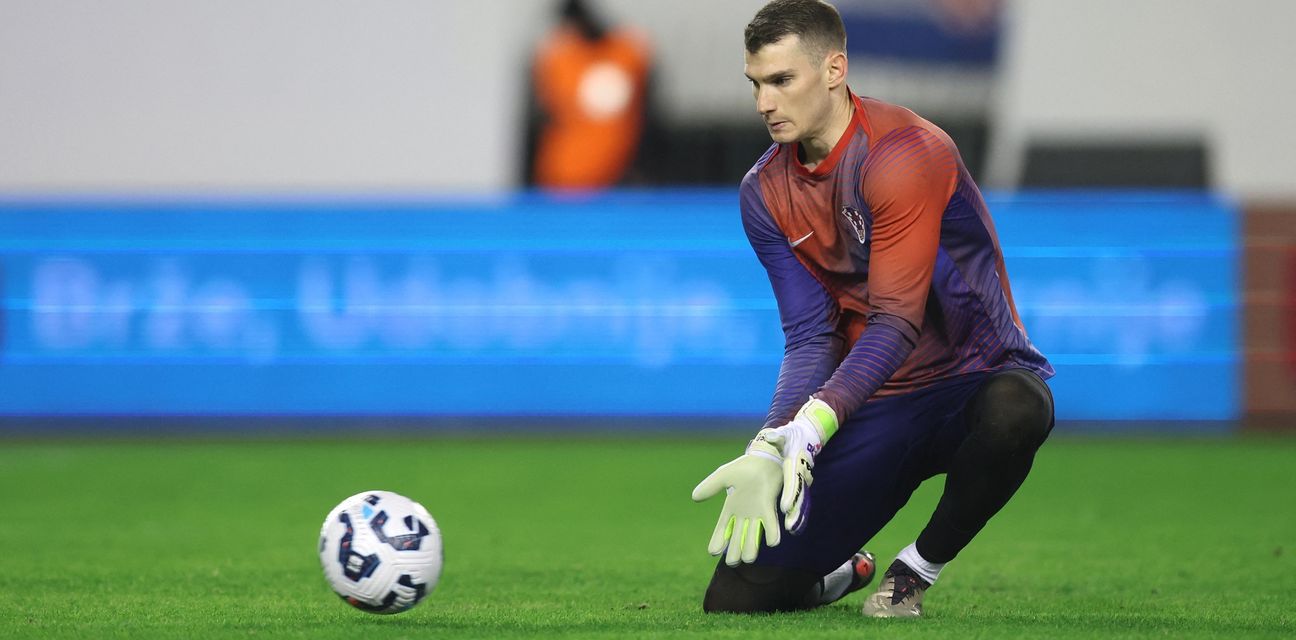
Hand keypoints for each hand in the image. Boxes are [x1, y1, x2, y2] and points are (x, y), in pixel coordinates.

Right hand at [691, 439, 783, 565]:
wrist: (764, 458)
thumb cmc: (745, 467)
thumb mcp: (723, 475)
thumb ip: (710, 486)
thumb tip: (694, 497)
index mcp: (731, 508)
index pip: (722, 529)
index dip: (718, 541)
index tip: (713, 552)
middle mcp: (744, 515)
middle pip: (737, 540)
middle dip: (734, 552)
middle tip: (732, 560)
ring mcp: (758, 513)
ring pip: (752, 538)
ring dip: (751, 548)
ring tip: (747, 557)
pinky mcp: (769, 507)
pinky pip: (770, 524)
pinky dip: (771, 534)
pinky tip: (771, 542)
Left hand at [756, 397, 837, 534]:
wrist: (804, 439)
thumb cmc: (790, 438)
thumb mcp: (783, 434)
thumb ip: (778, 436)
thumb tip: (771, 436)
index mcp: (794, 463)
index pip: (792, 480)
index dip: (789, 494)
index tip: (784, 507)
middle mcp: (801, 474)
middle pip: (799, 495)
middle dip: (795, 510)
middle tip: (790, 525)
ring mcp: (803, 481)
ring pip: (801, 501)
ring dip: (797, 515)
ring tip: (792, 528)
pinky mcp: (801, 486)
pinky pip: (800, 501)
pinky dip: (798, 513)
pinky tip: (793, 526)